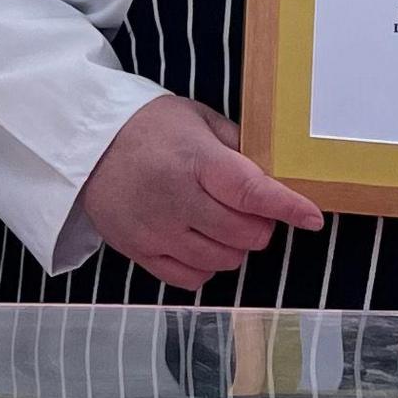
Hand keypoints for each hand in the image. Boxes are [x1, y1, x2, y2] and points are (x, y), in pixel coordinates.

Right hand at [79, 95, 326, 291]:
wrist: (85, 145)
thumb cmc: (148, 128)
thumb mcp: (197, 119)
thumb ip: (237, 147)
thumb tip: (274, 176)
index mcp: (195, 161)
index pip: (252, 192)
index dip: (288, 208)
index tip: (312, 218)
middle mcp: (176, 200)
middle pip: (245, 235)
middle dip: (259, 225)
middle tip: (248, 209)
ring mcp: (156, 231)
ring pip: (223, 260)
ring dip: (234, 247)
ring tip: (220, 224)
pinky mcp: (139, 251)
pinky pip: (191, 278)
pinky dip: (206, 265)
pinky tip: (199, 243)